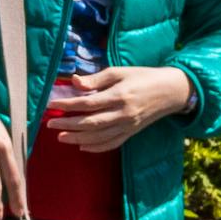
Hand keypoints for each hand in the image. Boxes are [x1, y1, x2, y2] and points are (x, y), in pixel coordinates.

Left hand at [40, 61, 189, 158]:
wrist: (171, 91)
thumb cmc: (142, 77)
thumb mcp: (119, 72)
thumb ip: (96, 79)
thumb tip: (74, 82)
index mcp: (119, 96)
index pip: (88, 103)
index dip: (67, 105)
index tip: (51, 105)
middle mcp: (123, 114)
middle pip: (91, 123)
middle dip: (68, 125)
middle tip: (50, 124)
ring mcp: (128, 126)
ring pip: (100, 137)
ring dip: (78, 138)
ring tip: (60, 137)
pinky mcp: (132, 132)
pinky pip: (113, 144)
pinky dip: (97, 147)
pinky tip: (82, 146)